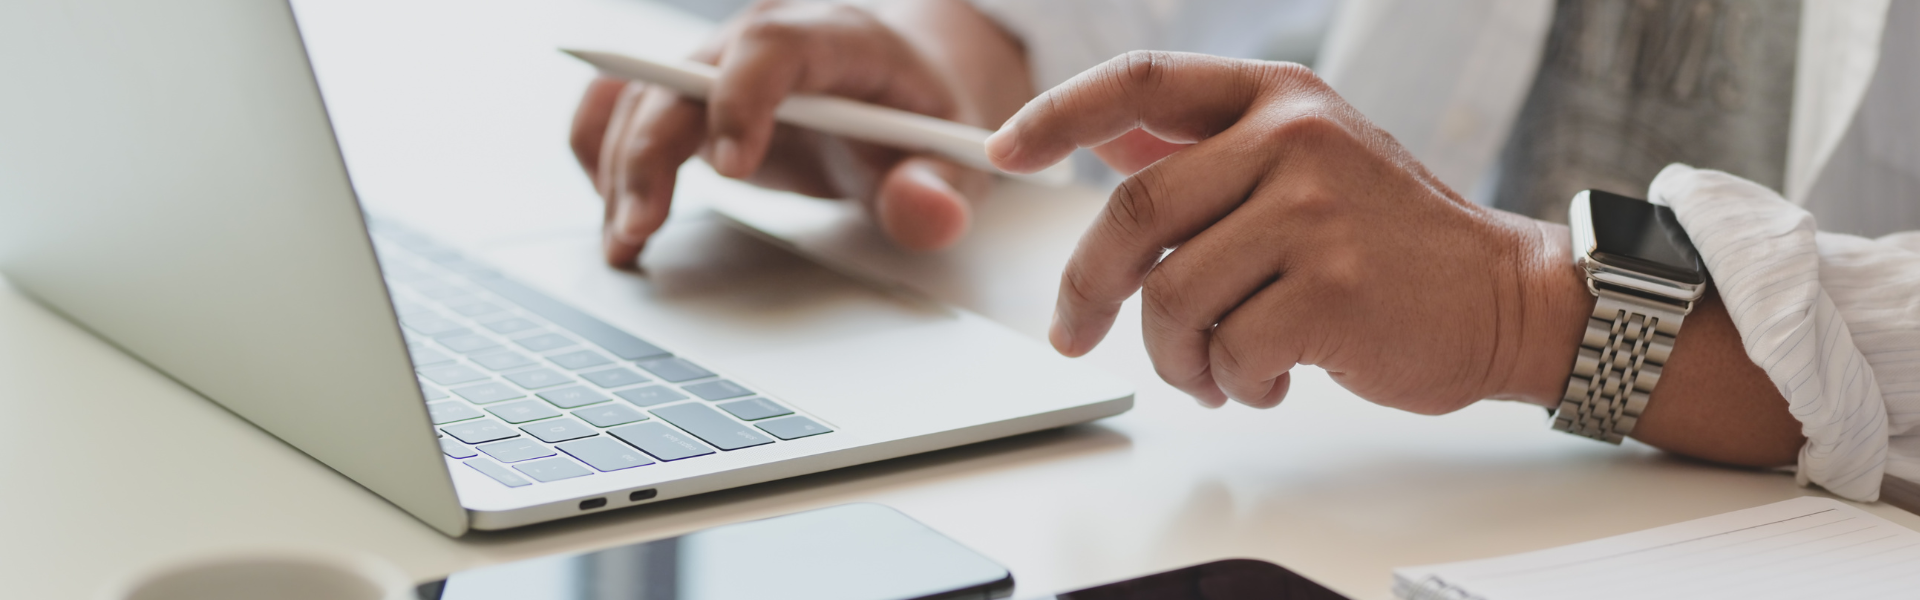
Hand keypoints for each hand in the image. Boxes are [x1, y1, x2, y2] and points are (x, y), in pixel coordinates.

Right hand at [569, 0, 1031, 265]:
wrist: (903, 95)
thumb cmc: (924, 124)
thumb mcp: (955, 162)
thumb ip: (940, 191)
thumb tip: (924, 213)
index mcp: (840, 40)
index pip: (774, 44)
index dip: (743, 97)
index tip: (733, 168)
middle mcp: (766, 41)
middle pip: (686, 74)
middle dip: (651, 150)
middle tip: (639, 228)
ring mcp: (721, 67)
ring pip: (642, 95)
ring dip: (619, 167)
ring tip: (623, 242)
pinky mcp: (694, 99)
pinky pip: (624, 108)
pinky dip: (605, 157)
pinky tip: (616, 215)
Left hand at [987, 52, 1586, 413]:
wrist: (1505, 298)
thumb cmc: (1391, 240)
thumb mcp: (1306, 161)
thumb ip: (1208, 152)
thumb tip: (1099, 142)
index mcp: (1277, 98)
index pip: (1140, 81)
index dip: (1059, 115)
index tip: (1004, 151)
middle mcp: (1293, 141)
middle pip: (1134, 213)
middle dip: (1087, 287)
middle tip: (1072, 331)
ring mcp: (1315, 214)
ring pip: (1173, 298)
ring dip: (1178, 355)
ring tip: (1217, 368)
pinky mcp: (1332, 292)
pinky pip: (1228, 350)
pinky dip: (1232, 382)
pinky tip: (1270, 377)